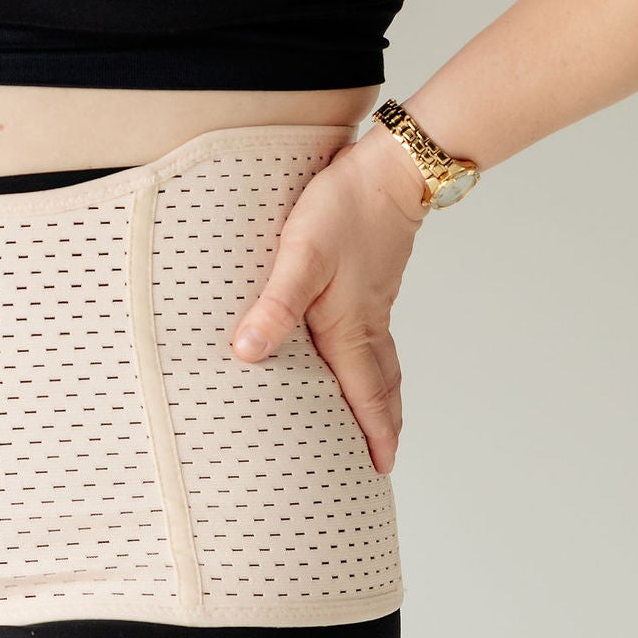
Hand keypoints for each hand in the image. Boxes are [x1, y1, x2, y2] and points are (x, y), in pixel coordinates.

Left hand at [228, 129, 427, 475]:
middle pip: (382, 385)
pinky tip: (363, 352)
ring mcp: (374, 301)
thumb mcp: (300, 257)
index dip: (373, 432)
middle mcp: (367, 321)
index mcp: (350, 327)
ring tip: (381, 418)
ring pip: (383, 361)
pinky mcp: (373, 281)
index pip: (365, 393)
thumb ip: (275, 306)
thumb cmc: (342, 209)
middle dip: (384, 424)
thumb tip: (249, 353)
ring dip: (383, 394)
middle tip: (384, 458)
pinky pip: (379, 336)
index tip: (381, 467)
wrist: (389, 170)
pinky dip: (378, 360)